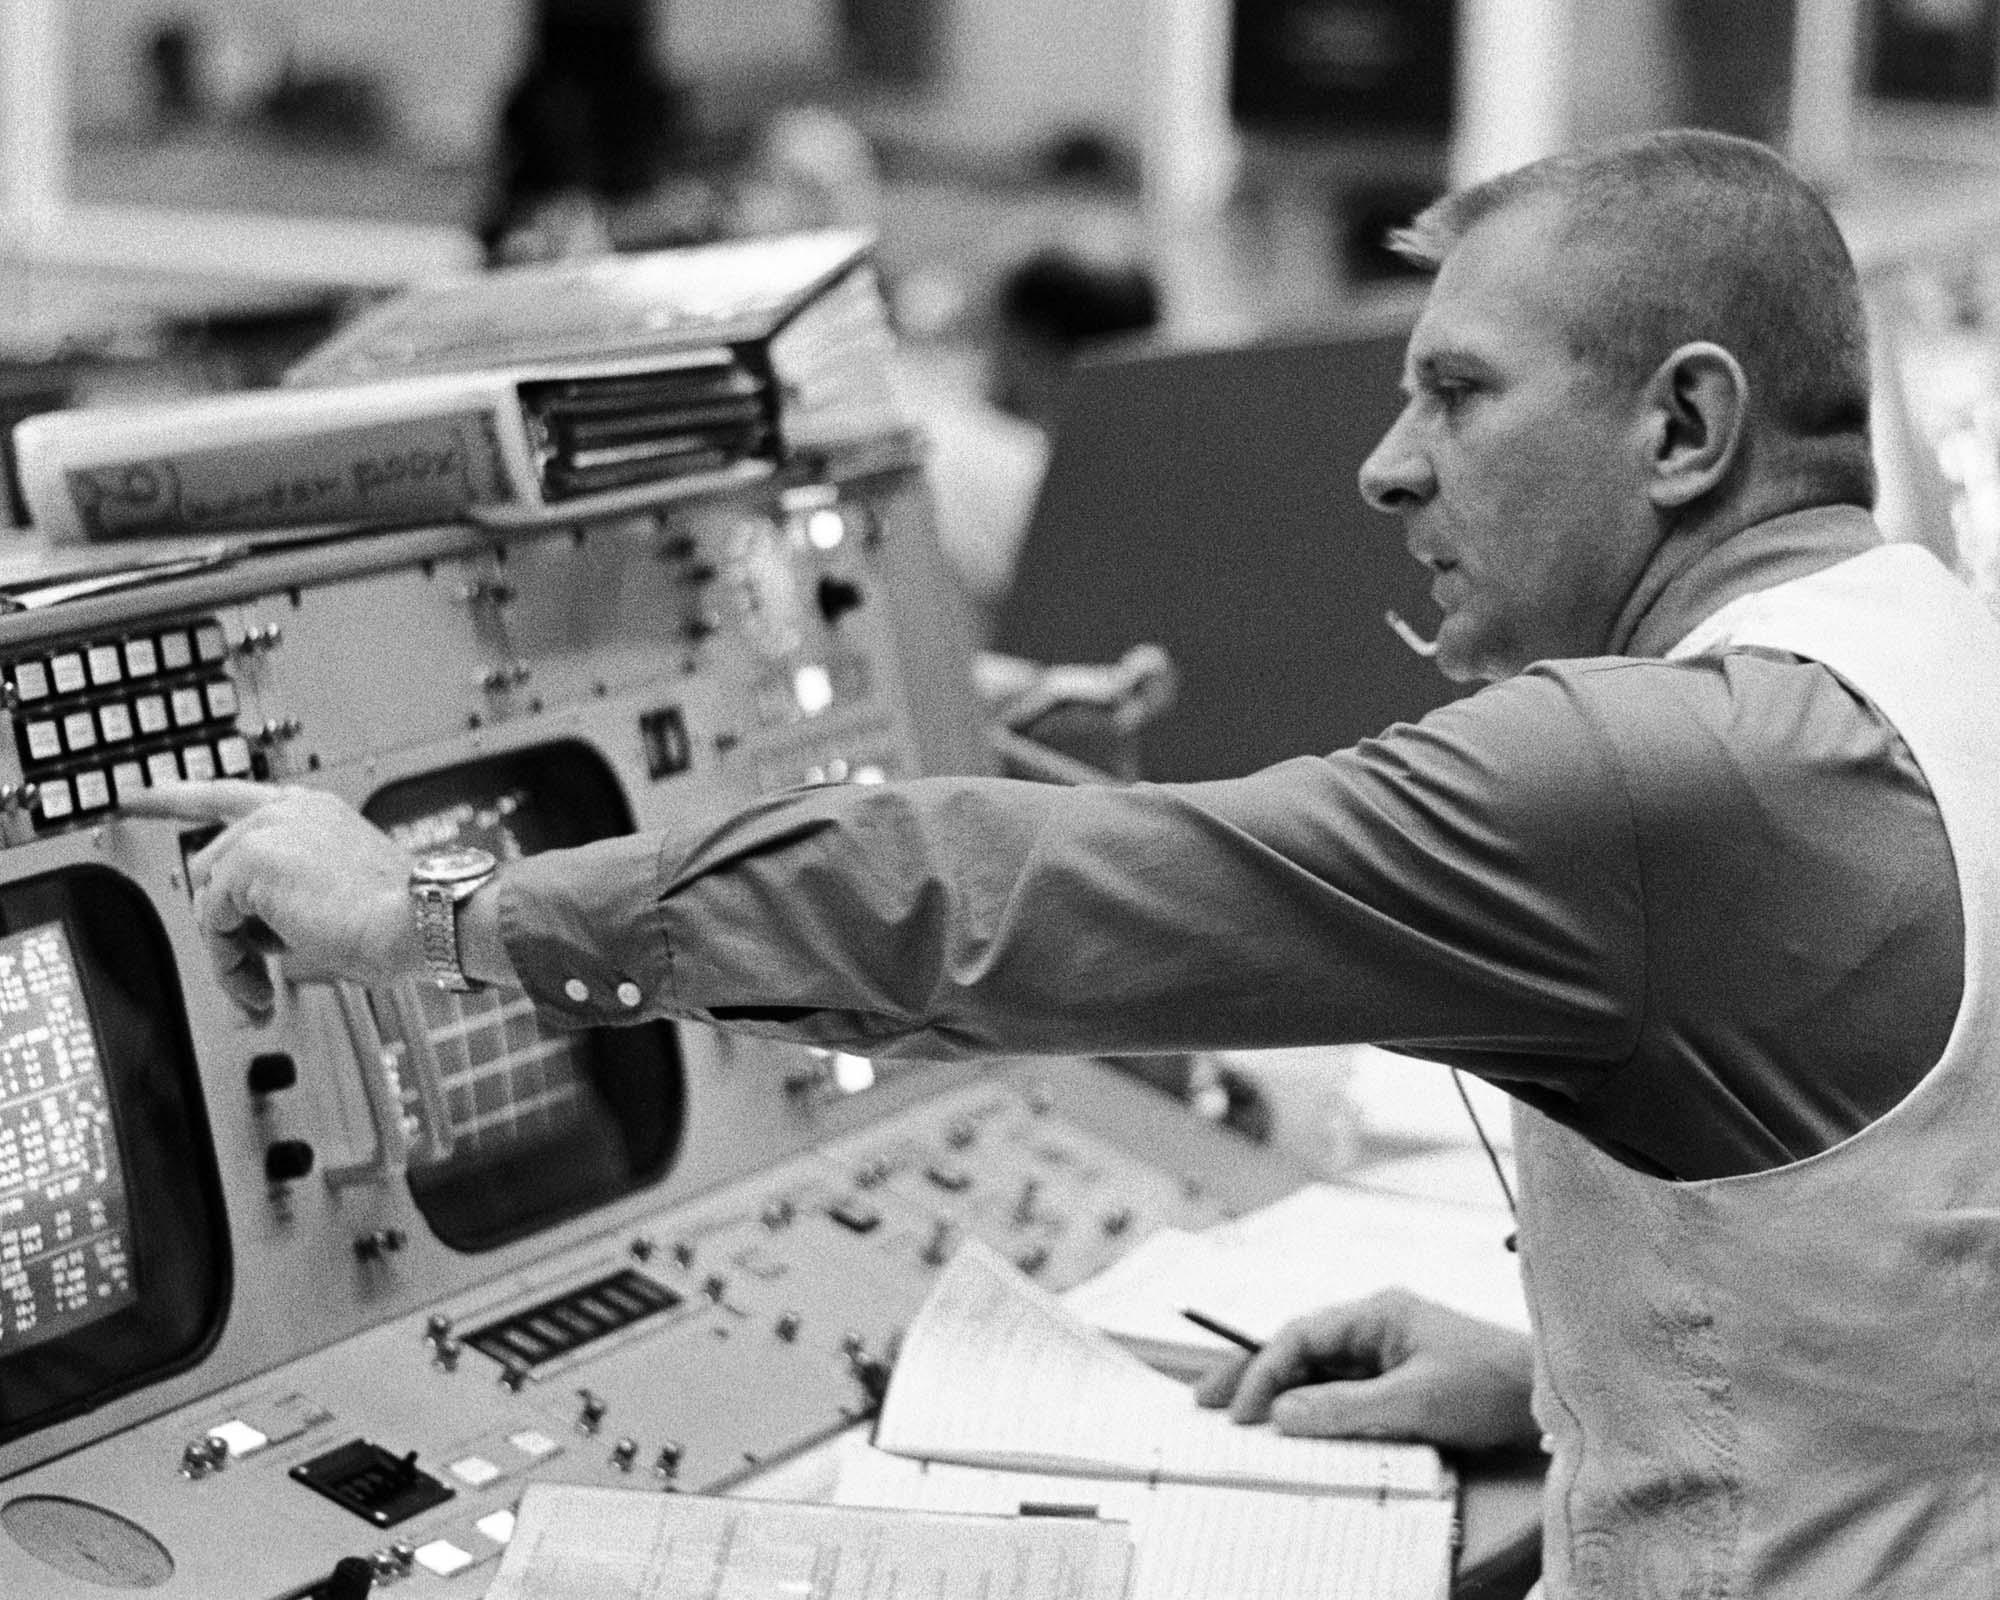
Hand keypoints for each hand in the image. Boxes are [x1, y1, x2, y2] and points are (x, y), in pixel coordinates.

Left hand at [119, 780, 423, 1017]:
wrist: (421, 918)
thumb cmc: (400, 917)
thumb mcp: (334, 895)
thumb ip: (284, 894)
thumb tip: (247, 931)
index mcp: (311, 810)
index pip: (227, 795)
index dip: (174, 796)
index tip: (135, 797)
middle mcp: (285, 810)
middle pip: (210, 866)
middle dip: (226, 925)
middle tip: (255, 973)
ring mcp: (266, 830)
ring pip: (208, 898)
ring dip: (230, 950)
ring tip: (262, 985)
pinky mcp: (250, 861)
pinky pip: (210, 921)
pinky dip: (230, 961)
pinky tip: (260, 979)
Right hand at [1193, 1288, 1537, 1453]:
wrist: (1546, 1399)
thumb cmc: (1489, 1388)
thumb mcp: (1413, 1402)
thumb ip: (1344, 1407)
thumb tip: (1282, 1414)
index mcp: (1376, 1313)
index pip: (1300, 1336)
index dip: (1262, 1371)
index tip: (1240, 1411)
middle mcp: (1375, 1326)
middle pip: (1298, 1348)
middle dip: (1251, 1373)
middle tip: (1205, 1401)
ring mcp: (1385, 1353)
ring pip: (1315, 1370)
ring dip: (1278, 1392)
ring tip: (1234, 1417)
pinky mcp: (1398, 1380)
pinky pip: (1341, 1391)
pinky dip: (1311, 1407)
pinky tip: (1290, 1428)